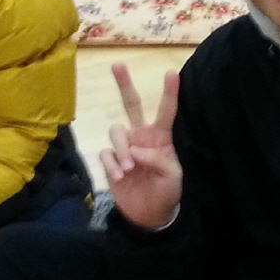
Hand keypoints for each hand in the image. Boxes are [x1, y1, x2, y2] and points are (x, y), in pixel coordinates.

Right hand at [99, 62, 182, 230]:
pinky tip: (120, 177)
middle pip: (131, 105)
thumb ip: (158, 161)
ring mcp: (124, 148)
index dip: (170, 93)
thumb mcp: (172, 178)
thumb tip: (135, 150)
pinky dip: (112, 164)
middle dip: (124, 84)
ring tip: (129, 170)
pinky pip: (106, 154)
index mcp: (161, 138)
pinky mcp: (111, 162)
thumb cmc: (167, 192)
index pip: (166, 112)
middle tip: (118, 64)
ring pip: (116, 132)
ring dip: (121, 149)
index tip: (172, 73)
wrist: (149, 215)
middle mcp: (141, 136)